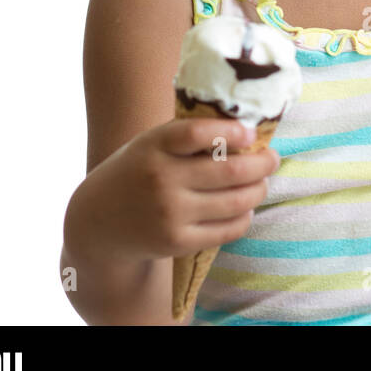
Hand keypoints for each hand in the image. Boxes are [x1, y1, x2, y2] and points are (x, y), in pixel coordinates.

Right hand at [69, 116, 280, 263]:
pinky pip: (228, 229)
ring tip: (261, 183)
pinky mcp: (177, 242)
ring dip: (259, 190)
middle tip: (272, 159)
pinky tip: (245, 207)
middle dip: (263, 164)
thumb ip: (188, 135)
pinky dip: (245, 216)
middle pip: (230, 170)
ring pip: (236, 201)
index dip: (232, 132)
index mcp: (154, 146)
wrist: (98, 222)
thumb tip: (247, 129)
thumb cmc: (138, 172)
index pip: (199, 133)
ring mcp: (170, 213)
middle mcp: (161, 179)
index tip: (251, 134)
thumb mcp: (151, 144)